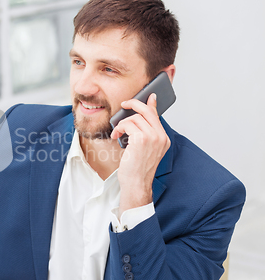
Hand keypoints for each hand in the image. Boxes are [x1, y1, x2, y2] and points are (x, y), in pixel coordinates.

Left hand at [110, 93, 170, 216]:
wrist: (136, 183)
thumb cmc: (137, 169)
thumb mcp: (143, 149)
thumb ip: (143, 133)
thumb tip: (139, 119)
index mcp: (163, 139)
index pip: (157, 115)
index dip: (151, 104)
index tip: (149, 96)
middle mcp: (160, 137)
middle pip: (147, 111)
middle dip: (134, 103)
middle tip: (125, 103)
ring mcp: (153, 137)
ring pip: (135, 118)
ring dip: (122, 123)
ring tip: (117, 132)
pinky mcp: (142, 139)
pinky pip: (128, 124)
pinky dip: (119, 128)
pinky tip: (116, 136)